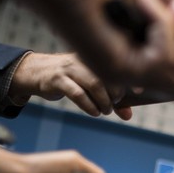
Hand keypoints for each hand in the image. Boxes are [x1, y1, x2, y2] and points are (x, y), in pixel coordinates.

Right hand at [11, 52, 131, 119]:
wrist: (33, 72)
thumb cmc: (68, 78)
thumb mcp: (88, 84)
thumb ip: (109, 98)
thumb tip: (128, 116)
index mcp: (93, 57)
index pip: (116, 64)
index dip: (129, 77)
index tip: (140, 90)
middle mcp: (82, 59)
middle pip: (107, 75)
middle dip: (116, 93)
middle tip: (115, 104)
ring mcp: (69, 68)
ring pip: (94, 83)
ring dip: (104, 101)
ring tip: (105, 111)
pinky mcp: (56, 80)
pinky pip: (77, 93)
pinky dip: (89, 106)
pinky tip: (94, 112)